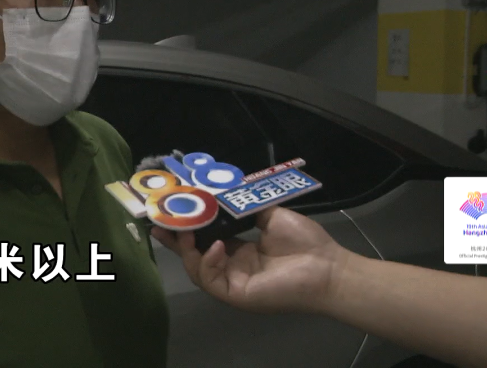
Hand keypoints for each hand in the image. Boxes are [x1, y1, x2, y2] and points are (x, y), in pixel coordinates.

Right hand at [150, 207, 351, 313]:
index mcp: (240, 250)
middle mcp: (232, 266)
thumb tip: (226, 192)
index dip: (190, 224)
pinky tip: (216, 245)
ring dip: (187, 249)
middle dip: (176, 238)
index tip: (174, 206)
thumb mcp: (272, 216)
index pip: (206, 237)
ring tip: (185, 229)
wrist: (328, 267)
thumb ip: (247, 207)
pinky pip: (211, 280)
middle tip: (159, 220)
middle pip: (195, 254)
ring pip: (197, 268)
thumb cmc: (305, 242)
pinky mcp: (235, 294)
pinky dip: (208, 262)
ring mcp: (232, 282)